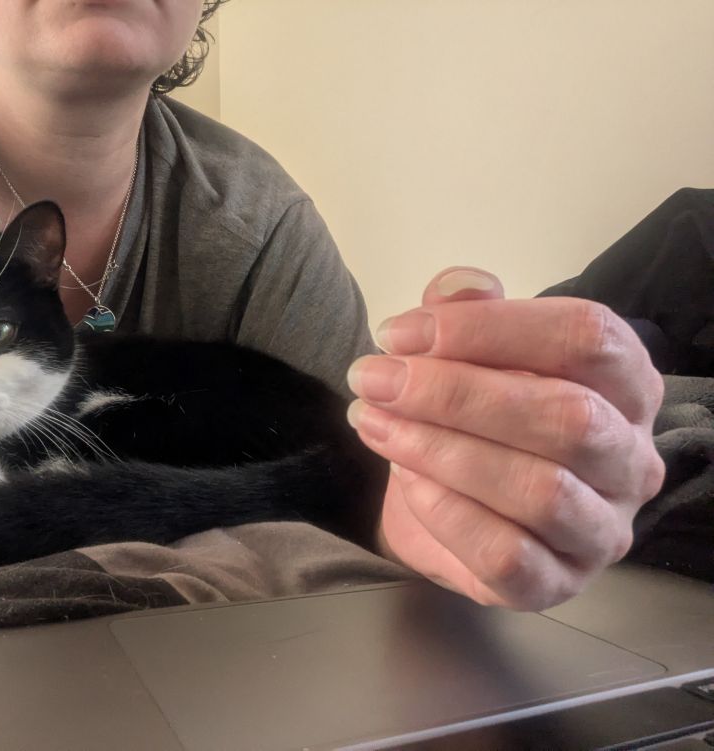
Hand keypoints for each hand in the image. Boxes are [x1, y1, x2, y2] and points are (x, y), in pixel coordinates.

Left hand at [347, 267, 665, 610]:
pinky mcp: (557, 583)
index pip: (584, 338)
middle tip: (375, 380)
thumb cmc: (471, 416)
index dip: (488, 329)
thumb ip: (465, 312)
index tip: (400, 333)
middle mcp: (631, 458)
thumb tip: (460, 288)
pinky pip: (508, 555)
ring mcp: (601, 529)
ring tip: (374, 423)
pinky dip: (446, 513)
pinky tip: (405, 481)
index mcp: (624, 383)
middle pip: (566, 415)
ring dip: (442, 450)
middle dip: (455, 393)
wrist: (442, 502)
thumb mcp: (463, 351)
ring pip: (541, 490)